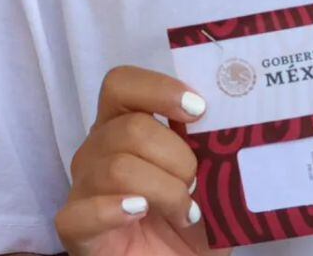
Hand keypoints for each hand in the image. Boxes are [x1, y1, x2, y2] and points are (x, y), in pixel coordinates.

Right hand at [55, 66, 228, 255]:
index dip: (159, 89)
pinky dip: (115, 210)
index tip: (199, 110)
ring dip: (165, 191)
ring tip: (186, 213)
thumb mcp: (214, 173)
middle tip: (197, 183)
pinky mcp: (74, 228)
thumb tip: (238, 116)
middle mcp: (98, 149)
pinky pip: (82, 212)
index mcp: (125, 124)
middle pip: (130, 128)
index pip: (122, 83)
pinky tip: (141, 213)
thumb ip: (216, 141)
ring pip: (117, 168)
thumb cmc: (196, 216)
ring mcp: (83, 188)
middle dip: (177, 157)